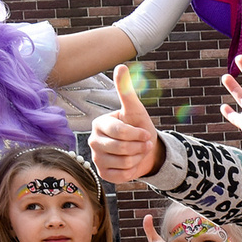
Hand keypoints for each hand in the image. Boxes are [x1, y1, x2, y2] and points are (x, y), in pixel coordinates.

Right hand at [93, 64, 161, 182]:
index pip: (119, 131)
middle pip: (121, 148)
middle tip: (144, 144)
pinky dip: (133, 170)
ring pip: (123, 162)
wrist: (144, 150)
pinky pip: (122, 175)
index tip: (147, 134)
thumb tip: (120, 66)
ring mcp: (96, 158)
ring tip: (138, 152)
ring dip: (138, 158)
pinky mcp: (103, 173)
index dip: (137, 134)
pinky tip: (132, 163)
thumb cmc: (138, 126)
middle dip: (139, 147)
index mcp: (99, 123)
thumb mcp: (135, 109)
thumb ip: (126, 90)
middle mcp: (93, 141)